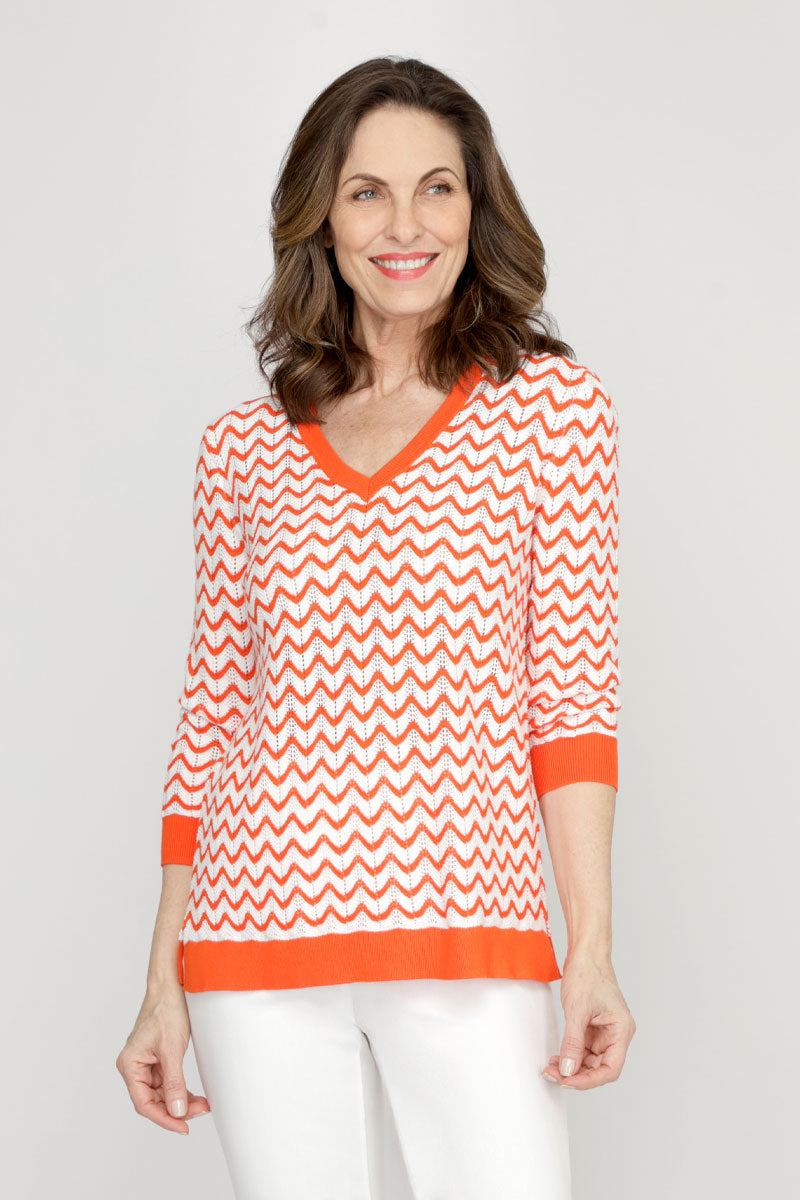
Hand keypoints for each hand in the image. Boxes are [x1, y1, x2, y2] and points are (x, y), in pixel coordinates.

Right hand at [116, 984, 210, 1133]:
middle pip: (153, 1100)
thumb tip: (177, 1111)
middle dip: (177, 1109)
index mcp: (130, 1065)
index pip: (144, 1103)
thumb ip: (174, 1082)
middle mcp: (134, 1067)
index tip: (182, 1126)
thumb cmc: (166, 1010)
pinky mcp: (158, 1059)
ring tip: (203, 1105)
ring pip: (163, 1093)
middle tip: (200, 1112)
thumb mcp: (172, 1049)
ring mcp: (146, 1064)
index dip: (163, 1118)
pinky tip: (196, 1096)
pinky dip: (181, 1089)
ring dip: (181, 1100)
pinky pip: (168, 1082)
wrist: (171, 986)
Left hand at [541, 950, 635, 1090]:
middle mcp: (616, 1034)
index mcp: (621, 1030)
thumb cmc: (588, 974)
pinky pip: (583, 1049)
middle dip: (576, 1074)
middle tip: (553, 1075)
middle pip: (599, 1067)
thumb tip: (568, 1070)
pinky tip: (557, 1057)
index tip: (568, 1082)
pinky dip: (570, 1054)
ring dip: (571, 1066)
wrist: (585, 953)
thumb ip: (572, 1042)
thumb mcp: (577, 1010)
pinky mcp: (593, 1028)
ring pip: (590, 1060)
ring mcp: (605, 1032)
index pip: (611, 1068)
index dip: (590, 1080)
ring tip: (551, 1067)